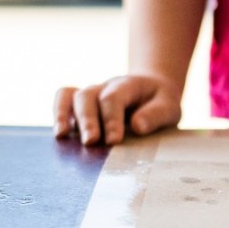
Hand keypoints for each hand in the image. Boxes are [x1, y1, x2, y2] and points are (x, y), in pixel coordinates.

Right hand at [53, 75, 181, 145]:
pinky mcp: (83, 106)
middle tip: (91, 142)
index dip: (111, 119)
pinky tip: (60, 134)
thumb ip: (156, 115)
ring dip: (65, 115)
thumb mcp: (169, 107)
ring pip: (71, 96)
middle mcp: (105, 87)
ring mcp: (92, 95)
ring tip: (62, 136)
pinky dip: (58, 114)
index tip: (114, 141)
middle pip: (88, 96)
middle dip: (88, 120)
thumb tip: (137, 126)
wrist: (153, 92)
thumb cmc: (160, 103)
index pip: (113, 98)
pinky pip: (63, 101)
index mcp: (128, 85)